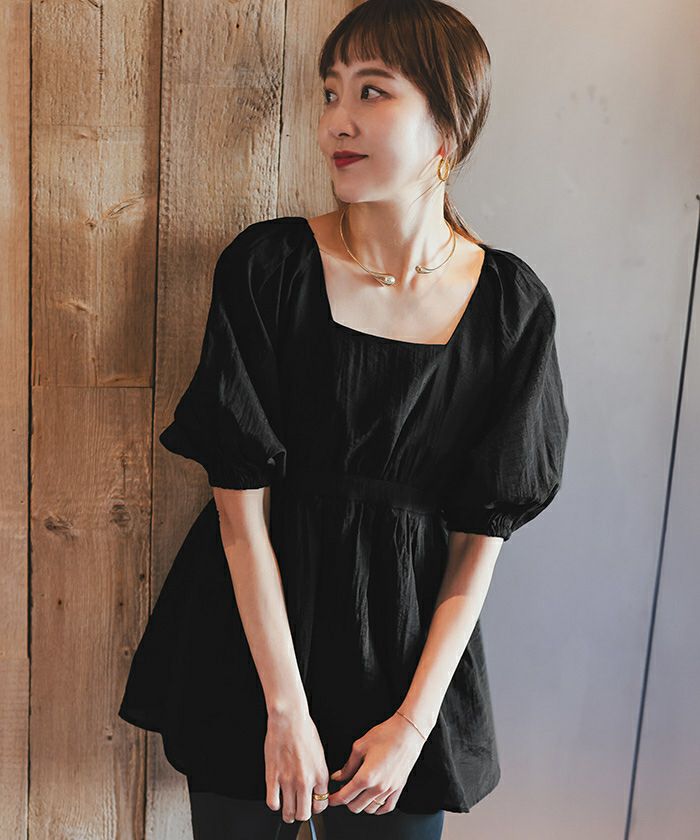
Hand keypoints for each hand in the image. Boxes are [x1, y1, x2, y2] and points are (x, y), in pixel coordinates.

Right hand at [264, 704, 329, 823]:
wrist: (289, 719)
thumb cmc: (304, 731)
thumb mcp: (320, 754)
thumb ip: (318, 774)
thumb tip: (316, 789)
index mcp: (320, 775)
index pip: (321, 805)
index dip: (315, 807)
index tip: (311, 805)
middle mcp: (305, 781)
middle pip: (304, 814)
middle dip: (302, 814)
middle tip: (299, 809)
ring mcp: (288, 780)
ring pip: (289, 812)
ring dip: (288, 814)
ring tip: (287, 810)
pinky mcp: (273, 777)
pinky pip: (273, 802)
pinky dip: (274, 804)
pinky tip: (276, 798)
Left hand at [327, 712, 427, 814]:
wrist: (407, 732)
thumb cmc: (386, 735)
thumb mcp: (360, 747)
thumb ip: (348, 766)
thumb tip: (338, 776)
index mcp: (366, 776)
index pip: (345, 796)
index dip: (334, 800)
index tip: (330, 799)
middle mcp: (378, 787)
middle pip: (356, 807)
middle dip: (346, 801)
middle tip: (343, 792)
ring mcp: (389, 790)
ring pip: (370, 809)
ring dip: (361, 804)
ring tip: (357, 793)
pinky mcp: (398, 789)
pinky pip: (386, 808)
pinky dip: (377, 808)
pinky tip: (372, 801)